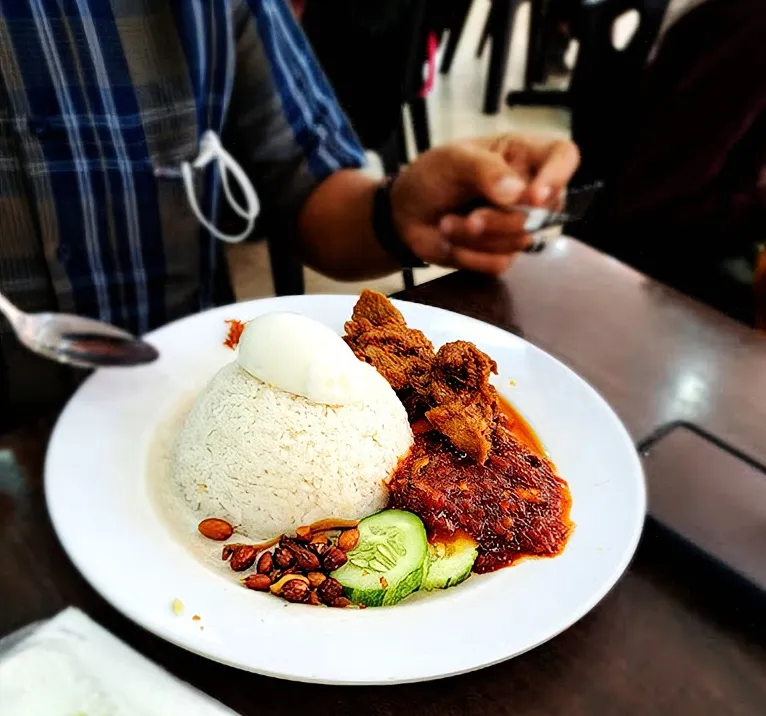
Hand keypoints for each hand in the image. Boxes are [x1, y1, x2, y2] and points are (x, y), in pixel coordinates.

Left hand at [390, 135, 579, 273]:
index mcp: (522, 155)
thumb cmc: (431, 177)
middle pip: (544, 211)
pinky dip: (470, 255)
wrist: (405, 214)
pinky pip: (500, 262)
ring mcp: (517, 224)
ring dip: (477, 237)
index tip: (534, 196)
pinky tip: (452, 241)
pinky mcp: (502, 252)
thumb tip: (518, 193)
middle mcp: (528, 189)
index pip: (564, 157)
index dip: (558, 176)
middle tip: (471, 217)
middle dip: (501, 220)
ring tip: (448, 223)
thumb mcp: (452, 161)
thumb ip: (485, 169)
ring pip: (520, 240)